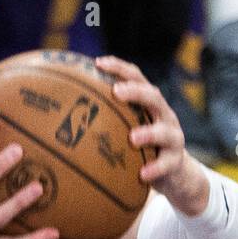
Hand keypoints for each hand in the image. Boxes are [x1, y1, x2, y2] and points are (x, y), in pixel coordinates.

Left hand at [96, 55, 210, 217]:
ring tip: (133, 138)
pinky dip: (155, 168)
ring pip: (165, 131)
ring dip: (149, 133)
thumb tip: (61, 117)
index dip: (119, 68)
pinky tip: (142, 175)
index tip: (98, 63)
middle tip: (117, 92)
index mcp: (148, 103)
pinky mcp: (176, 160)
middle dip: (136, 92)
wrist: (175, 173)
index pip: (136, 77)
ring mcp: (173, 137)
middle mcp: (163, 115)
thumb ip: (106, 120)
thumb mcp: (127, 129)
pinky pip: (167, 164)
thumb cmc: (141, 147)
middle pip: (153, 96)